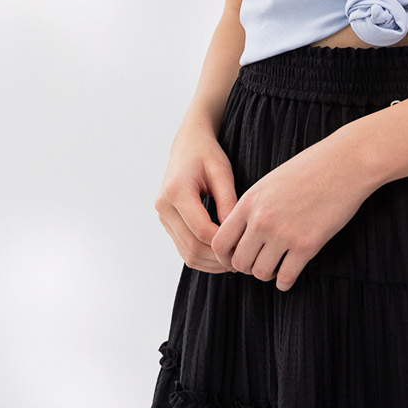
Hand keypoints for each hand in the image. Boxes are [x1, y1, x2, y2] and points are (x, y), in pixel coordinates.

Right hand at [154, 120, 238, 272]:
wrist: (188, 144)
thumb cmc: (207, 154)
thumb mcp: (222, 173)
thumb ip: (229, 202)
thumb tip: (237, 234)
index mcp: (176, 191)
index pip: (202, 230)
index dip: (224, 244)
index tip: (244, 248)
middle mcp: (164, 206)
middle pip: (192, 246)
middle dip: (218, 258)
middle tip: (242, 261)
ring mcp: (163, 216)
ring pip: (186, 253)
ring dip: (211, 262)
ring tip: (234, 261)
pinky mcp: (167, 222)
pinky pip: (184, 248)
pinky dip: (203, 257)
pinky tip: (222, 255)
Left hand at [210, 138, 371, 291]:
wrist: (344, 164)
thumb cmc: (309, 169)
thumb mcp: (270, 182)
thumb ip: (253, 207)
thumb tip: (242, 233)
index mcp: (249, 202)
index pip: (220, 242)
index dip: (225, 256)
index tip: (236, 257)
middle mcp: (262, 220)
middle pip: (239, 262)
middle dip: (247, 266)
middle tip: (259, 262)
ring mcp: (284, 234)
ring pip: (260, 273)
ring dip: (267, 274)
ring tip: (276, 267)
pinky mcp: (307, 245)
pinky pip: (286, 278)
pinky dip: (285, 282)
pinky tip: (289, 273)